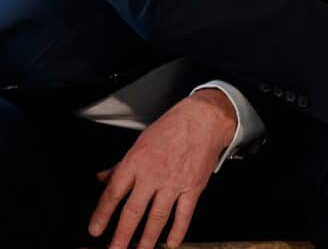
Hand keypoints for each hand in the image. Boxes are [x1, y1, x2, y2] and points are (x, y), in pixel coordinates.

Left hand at [89, 88, 236, 248]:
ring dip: (147, 239)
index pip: (113, 194)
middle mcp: (153, 175)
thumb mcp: (139, 143)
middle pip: (133, 212)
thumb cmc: (171, 129)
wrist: (204, 120)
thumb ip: (120, 165)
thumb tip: (102, 178)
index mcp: (135, 162)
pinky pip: (184, 214)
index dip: (102, 214)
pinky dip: (177, 231)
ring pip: (157, 218)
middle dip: (121, 236)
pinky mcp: (193, 187)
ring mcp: (174, 183)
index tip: (95, 230)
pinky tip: (170, 242)